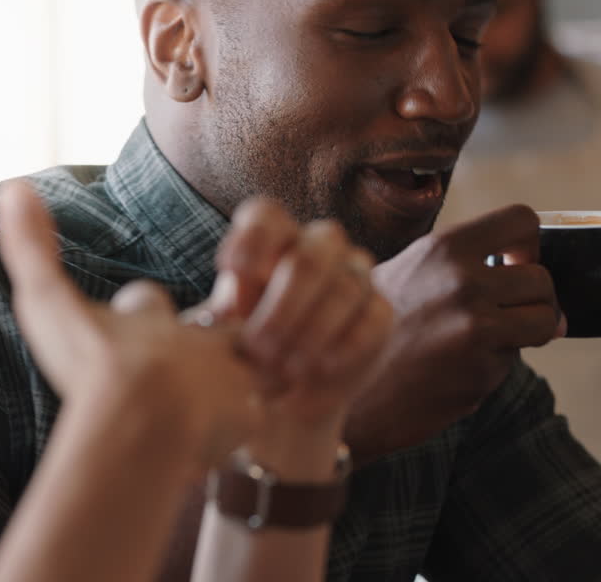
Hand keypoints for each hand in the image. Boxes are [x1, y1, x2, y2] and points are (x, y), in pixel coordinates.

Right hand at [0, 180, 261, 466]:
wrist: (145, 423)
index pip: (145, 302)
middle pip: (205, 329)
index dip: (139, 309)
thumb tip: (13, 186)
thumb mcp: (48, 305)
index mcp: (148, 318)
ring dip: (225, 382)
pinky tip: (225, 440)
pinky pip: (254, 418)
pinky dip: (240, 425)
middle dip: (199, 339)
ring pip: (238, 371)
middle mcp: (193, 342)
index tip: (133, 313)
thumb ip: (31, 249)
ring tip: (211, 402)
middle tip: (182, 364)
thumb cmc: (93, 366)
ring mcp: (225, 380)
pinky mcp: (248, 417)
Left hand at [207, 199, 392, 441]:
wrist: (284, 385)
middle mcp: (319, 247)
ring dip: (313, 332)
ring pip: (346, 288)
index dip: (251, 237)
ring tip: (284, 369)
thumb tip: (226, 315)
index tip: (230, 270)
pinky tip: (319, 368)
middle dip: (283, 305)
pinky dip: (346, 346)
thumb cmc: (245, 345)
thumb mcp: (221, 330)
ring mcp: (355, 275)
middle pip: (310, 257)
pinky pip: (374, 318)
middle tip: (258, 348)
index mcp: (273, 238)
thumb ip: (221, 317)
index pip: (267, 215)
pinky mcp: (379, 310)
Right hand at [344, 204, 564, 460]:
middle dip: (534, 301)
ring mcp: (475, 325)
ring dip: (530, 332)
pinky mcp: (482, 368)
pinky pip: (517, 357)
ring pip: (546, 319)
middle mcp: (463, 280)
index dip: (529, 245)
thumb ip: (456, 264)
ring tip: (492, 341)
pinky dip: (497, 363)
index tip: (514, 266)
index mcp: (444, 247)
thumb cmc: (371, 329)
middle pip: (542, 279)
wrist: (340, 385)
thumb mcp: (405, 272)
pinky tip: (459, 368)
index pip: (522, 220)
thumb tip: (523, 265)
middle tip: (510, 315)